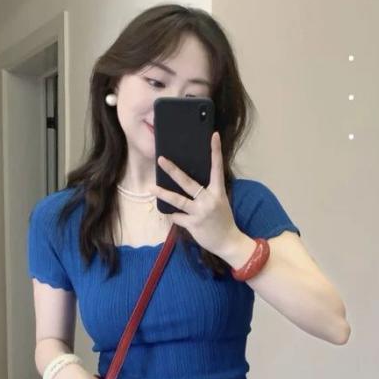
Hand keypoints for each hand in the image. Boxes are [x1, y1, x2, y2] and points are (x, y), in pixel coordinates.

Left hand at [154, 131, 240, 257]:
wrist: (228, 242)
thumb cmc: (223, 220)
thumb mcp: (220, 202)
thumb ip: (208, 192)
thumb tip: (189, 182)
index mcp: (218, 192)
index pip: (217, 168)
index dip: (215, 151)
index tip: (213, 136)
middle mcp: (209, 200)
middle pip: (188, 182)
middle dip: (173, 171)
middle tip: (161, 160)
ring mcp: (200, 212)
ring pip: (178, 200)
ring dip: (163, 194)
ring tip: (151, 188)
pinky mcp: (193, 225)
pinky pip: (177, 217)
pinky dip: (173, 216)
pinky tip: (172, 215)